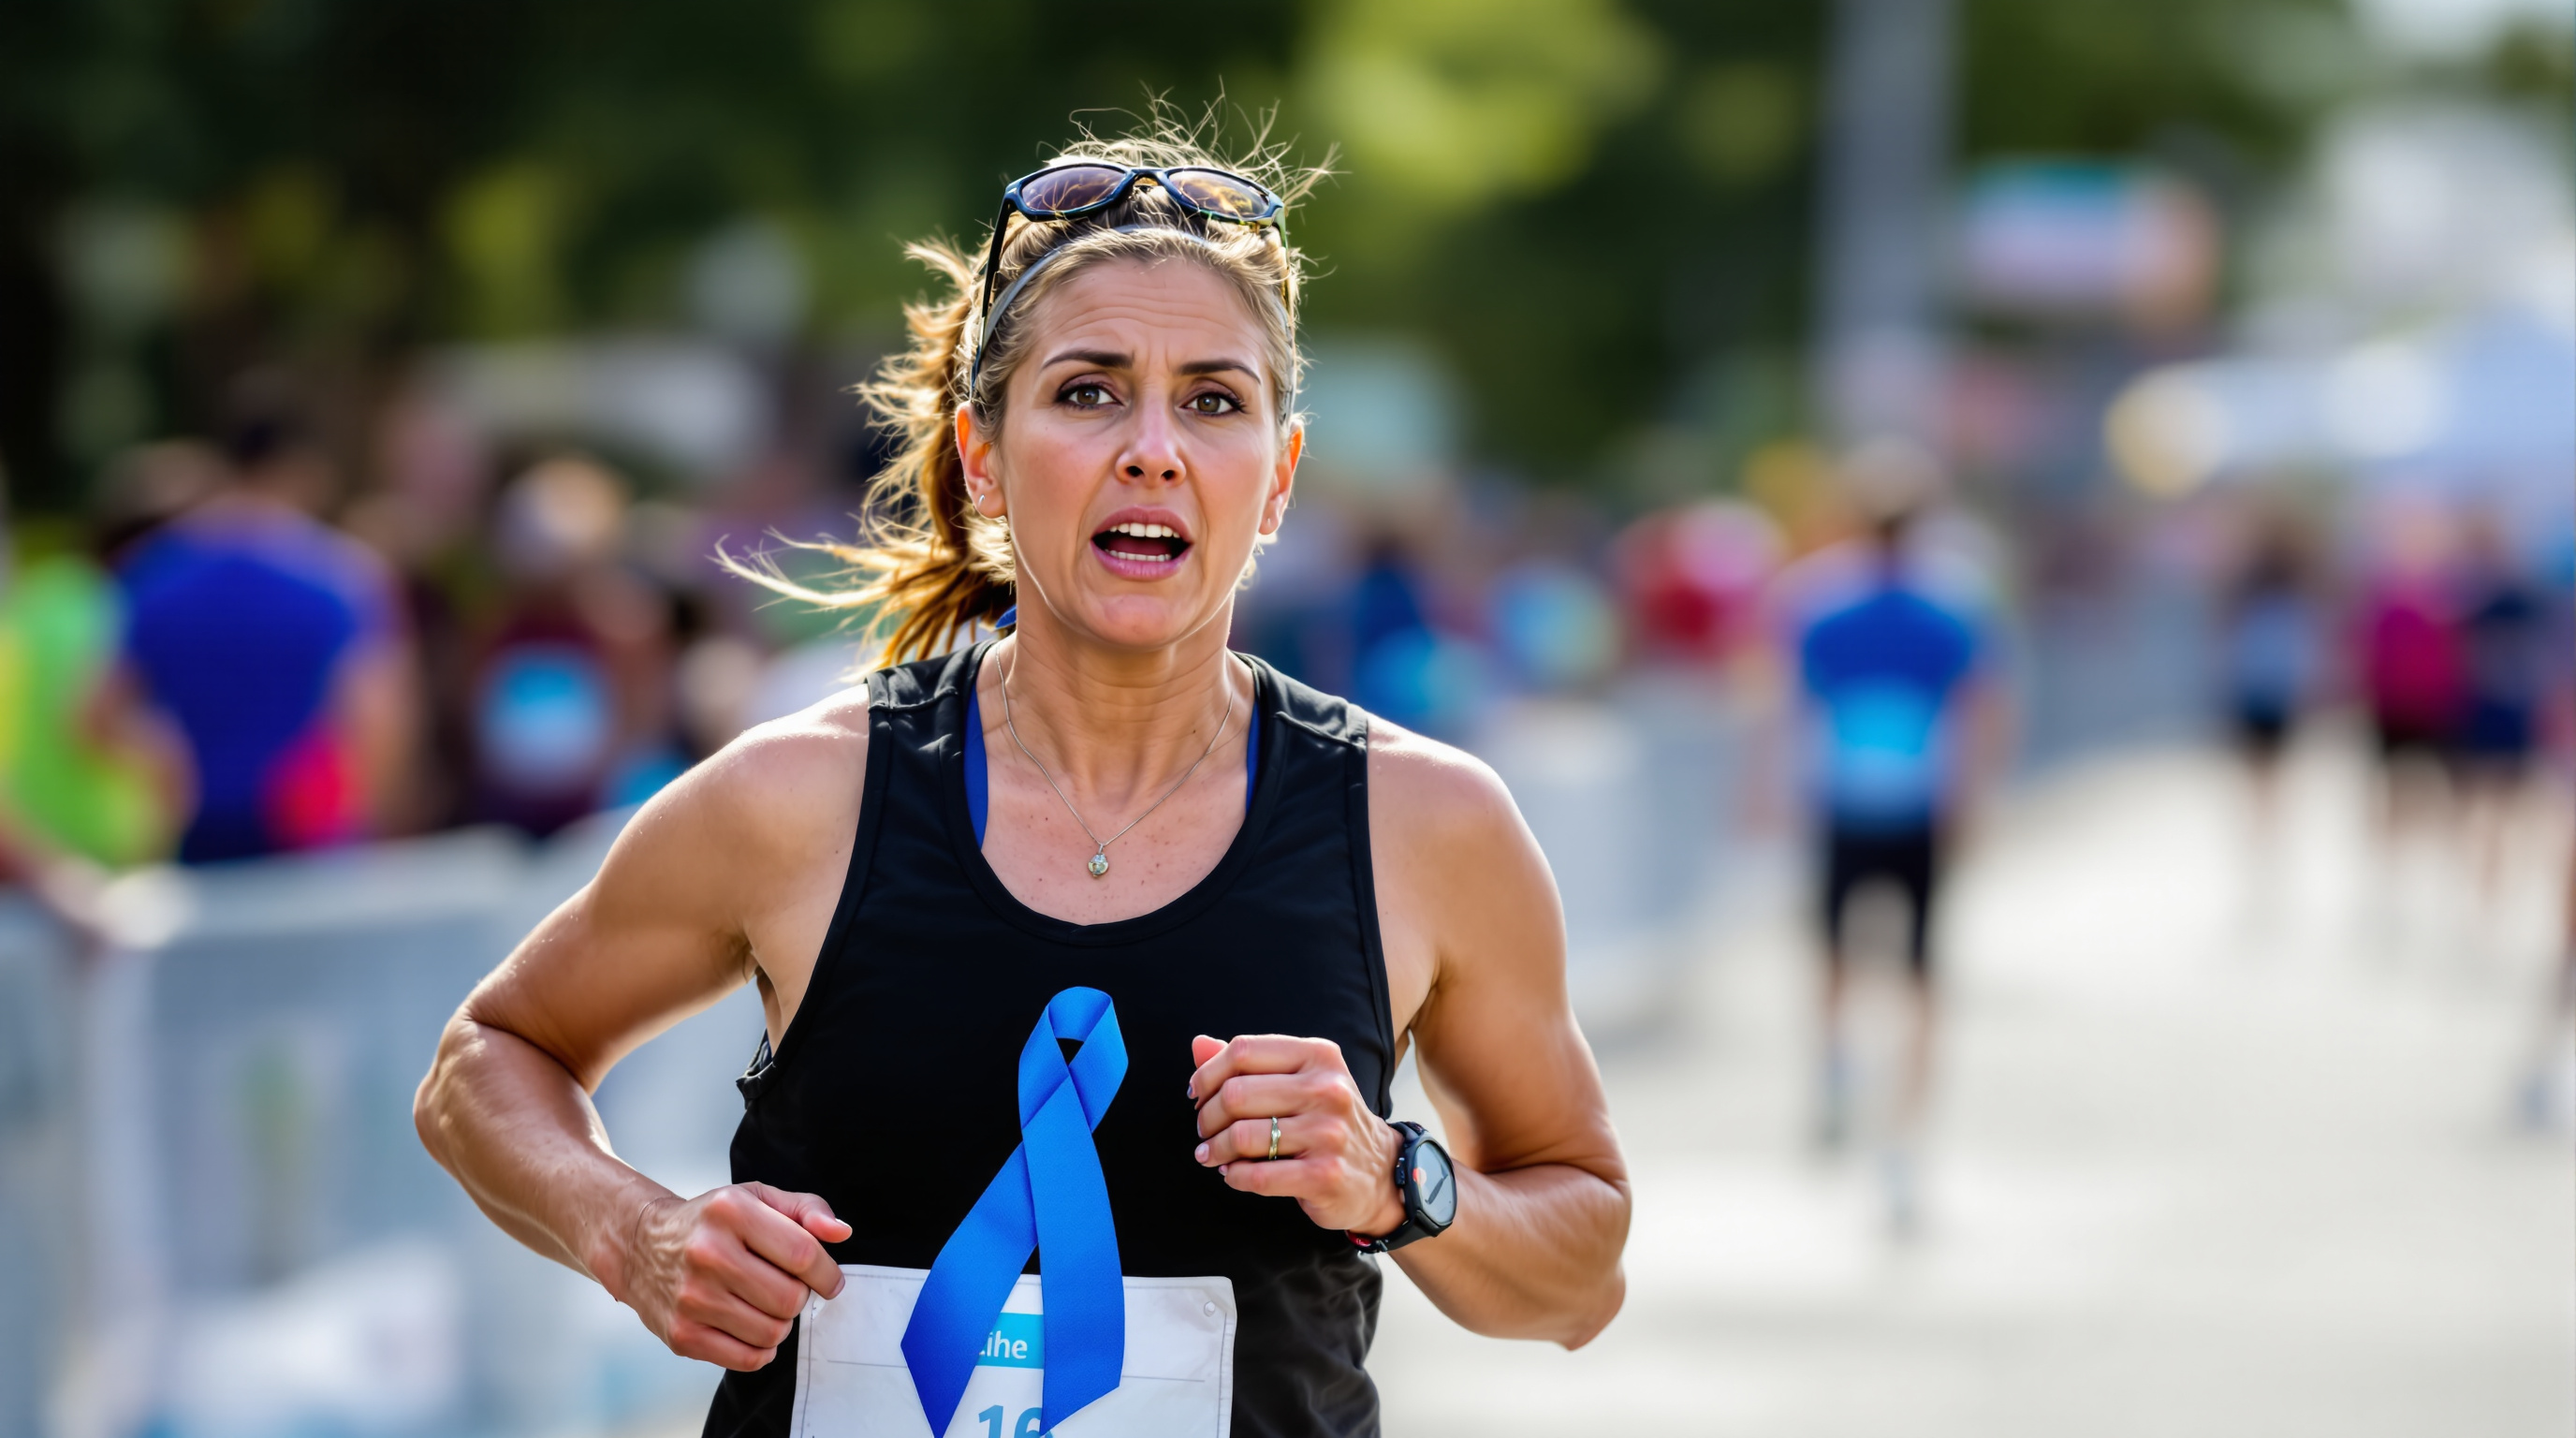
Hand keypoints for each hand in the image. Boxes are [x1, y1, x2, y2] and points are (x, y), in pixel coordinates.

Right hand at [607, 1181, 850, 1370]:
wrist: (642, 1246)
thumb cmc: (712, 1222)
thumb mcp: (756, 1198)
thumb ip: (806, 1209)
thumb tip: (841, 1232)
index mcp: (730, 1211)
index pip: (802, 1254)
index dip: (827, 1273)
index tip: (830, 1281)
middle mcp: (707, 1253)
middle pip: (790, 1298)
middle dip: (800, 1297)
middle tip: (786, 1287)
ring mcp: (691, 1298)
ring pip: (773, 1331)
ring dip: (782, 1322)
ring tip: (766, 1304)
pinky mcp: (682, 1334)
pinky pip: (748, 1359)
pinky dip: (762, 1348)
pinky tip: (751, 1326)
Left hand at [1189, 1034, 1405, 1236]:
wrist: (1381, 1171)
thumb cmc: (1327, 1120)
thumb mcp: (1299, 1080)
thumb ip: (1249, 1062)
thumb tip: (1199, 1044)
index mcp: (1319, 1056)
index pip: (1244, 1050)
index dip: (1208, 1073)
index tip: (1197, 1094)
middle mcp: (1328, 1089)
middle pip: (1236, 1093)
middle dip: (1207, 1117)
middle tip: (1204, 1131)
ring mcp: (1329, 1133)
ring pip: (1242, 1136)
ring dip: (1215, 1149)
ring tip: (1212, 1155)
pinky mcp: (1325, 1175)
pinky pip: (1257, 1175)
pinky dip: (1234, 1177)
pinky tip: (1233, 1174)